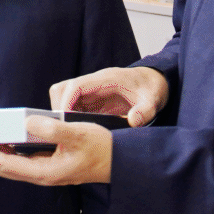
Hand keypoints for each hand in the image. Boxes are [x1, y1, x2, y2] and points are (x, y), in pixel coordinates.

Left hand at [0, 117, 112, 185]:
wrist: (119, 162)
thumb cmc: (100, 148)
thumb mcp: (78, 134)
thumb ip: (52, 130)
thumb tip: (27, 123)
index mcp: (45, 172)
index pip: (6, 165)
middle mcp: (41, 175)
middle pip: (3, 167)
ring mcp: (44, 172)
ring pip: (10, 164)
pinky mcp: (48, 166)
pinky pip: (20, 160)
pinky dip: (7, 149)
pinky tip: (3, 137)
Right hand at [51, 65, 169, 127]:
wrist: (154, 82)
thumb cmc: (152, 89)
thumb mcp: (153, 100)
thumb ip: (145, 110)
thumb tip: (134, 121)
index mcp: (106, 79)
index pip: (75, 86)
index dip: (65, 103)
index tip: (64, 122)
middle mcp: (94, 83)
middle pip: (62, 90)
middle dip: (58, 109)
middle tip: (65, 131)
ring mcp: (91, 91)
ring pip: (64, 97)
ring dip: (63, 114)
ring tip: (71, 134)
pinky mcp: (91, 99)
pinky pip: (72, 106)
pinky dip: (70, 118)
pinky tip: (79, 133)